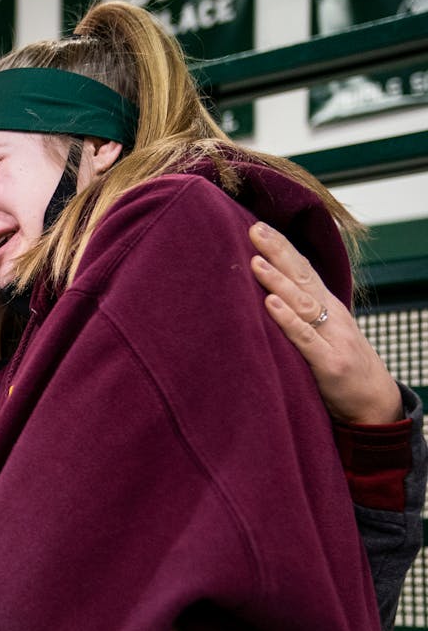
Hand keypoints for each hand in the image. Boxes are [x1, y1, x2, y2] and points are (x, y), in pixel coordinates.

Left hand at [250, 222, 401, 424]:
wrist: (375, 404)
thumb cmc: (342, 367)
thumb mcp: (322, 335)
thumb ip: (299, 316)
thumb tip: (264, 297)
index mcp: (327, 307)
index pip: (303, 270)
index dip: (283, 248)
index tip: (259, 226)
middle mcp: (331, 315)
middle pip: (303, 277)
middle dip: (278, 252)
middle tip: (254, 229)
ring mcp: (332, 337)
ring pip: (302, 303)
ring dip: (278, 281)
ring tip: (255, 261)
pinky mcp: (329, 363)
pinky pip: (305, 338)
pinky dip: (287, 320)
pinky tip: (271, 304)